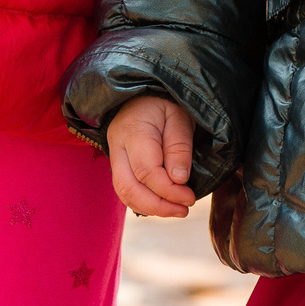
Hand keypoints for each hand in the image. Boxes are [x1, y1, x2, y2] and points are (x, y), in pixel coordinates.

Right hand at [106, 94, 196, 218]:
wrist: (143, 94)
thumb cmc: (164, 104)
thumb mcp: (179, 117)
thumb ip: (179, 147)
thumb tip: (179, 180)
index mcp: (133, 130)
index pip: (146, 171)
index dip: (168, 190)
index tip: (190, 197)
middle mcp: (117, 147)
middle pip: (128, 188)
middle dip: (157, 206)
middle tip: (183, 210)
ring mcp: (114, 157)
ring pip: (124, 193)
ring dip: (150, 208)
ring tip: (177, 210)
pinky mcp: (119, 166)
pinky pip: (125, 191)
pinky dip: (143, 203)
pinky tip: (163, 204)